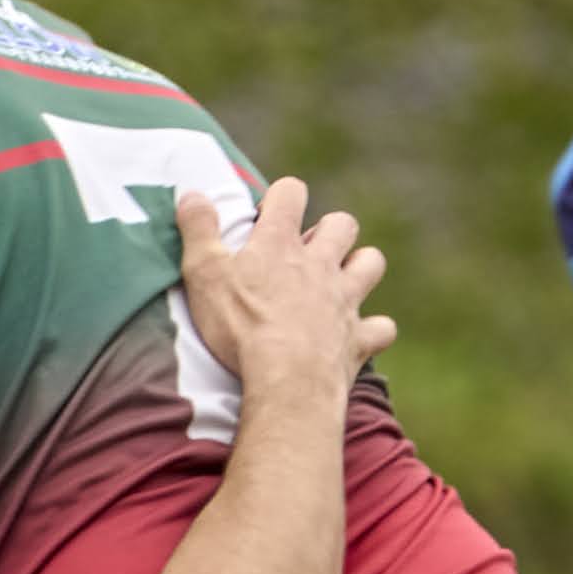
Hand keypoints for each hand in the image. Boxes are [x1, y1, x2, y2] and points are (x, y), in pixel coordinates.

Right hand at [175, 176, 390, 402]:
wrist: (286, 380)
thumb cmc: (240, 327)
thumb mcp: (203, 274)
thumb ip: (198, 230)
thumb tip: (191, 193)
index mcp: (280, 244)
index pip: (290, 193)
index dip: (281, 197)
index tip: (266, 216)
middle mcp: (320, 264)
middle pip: (343, 224)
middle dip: (330, 230)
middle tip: (307, 250)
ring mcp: (344, 299)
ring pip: (371, 263)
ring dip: (360, 267)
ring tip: (340, 281)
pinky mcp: (358, 338)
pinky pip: (381, 327)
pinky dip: (373, 330)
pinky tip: (358, 336)